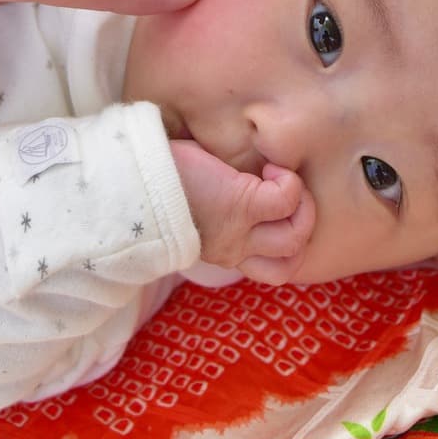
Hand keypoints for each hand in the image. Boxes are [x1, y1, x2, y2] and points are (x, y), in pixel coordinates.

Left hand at [170, 140, 315, 284]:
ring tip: (281, 182)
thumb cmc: (159, 183)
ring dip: (301, 207)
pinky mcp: (241, 204)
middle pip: (290, 263)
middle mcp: (235, 249)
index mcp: (225, 250)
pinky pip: (285, 200)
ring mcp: (240, 231)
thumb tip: (234, 180)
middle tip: (285, 197)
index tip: (269, 210)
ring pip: (295, 239)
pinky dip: (288, 182)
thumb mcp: (195, 206)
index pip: (270, 270)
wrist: (135, 180)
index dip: (283, 243)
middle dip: (301, 228)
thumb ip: (218, 206)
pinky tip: (270, 169)